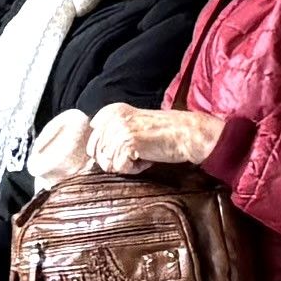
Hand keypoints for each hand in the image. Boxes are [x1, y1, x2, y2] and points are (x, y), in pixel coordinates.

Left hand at [97, 106, 223, 172]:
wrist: (188, 134)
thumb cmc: (164, 133)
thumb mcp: (134, 124)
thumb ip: (112, 131)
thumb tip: (92, 152)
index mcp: (112, 111)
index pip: (92, 141)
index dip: (108, 153)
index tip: (129, 149)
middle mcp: (113, 118)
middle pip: (97, 154)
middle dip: (116, 160)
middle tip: (138, 153)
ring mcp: (119, 130)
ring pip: (108, 163)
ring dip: (127, 165)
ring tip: (144, 154)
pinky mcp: (128, 142)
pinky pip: (120, 168)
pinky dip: (135, 169)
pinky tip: (148, 158)